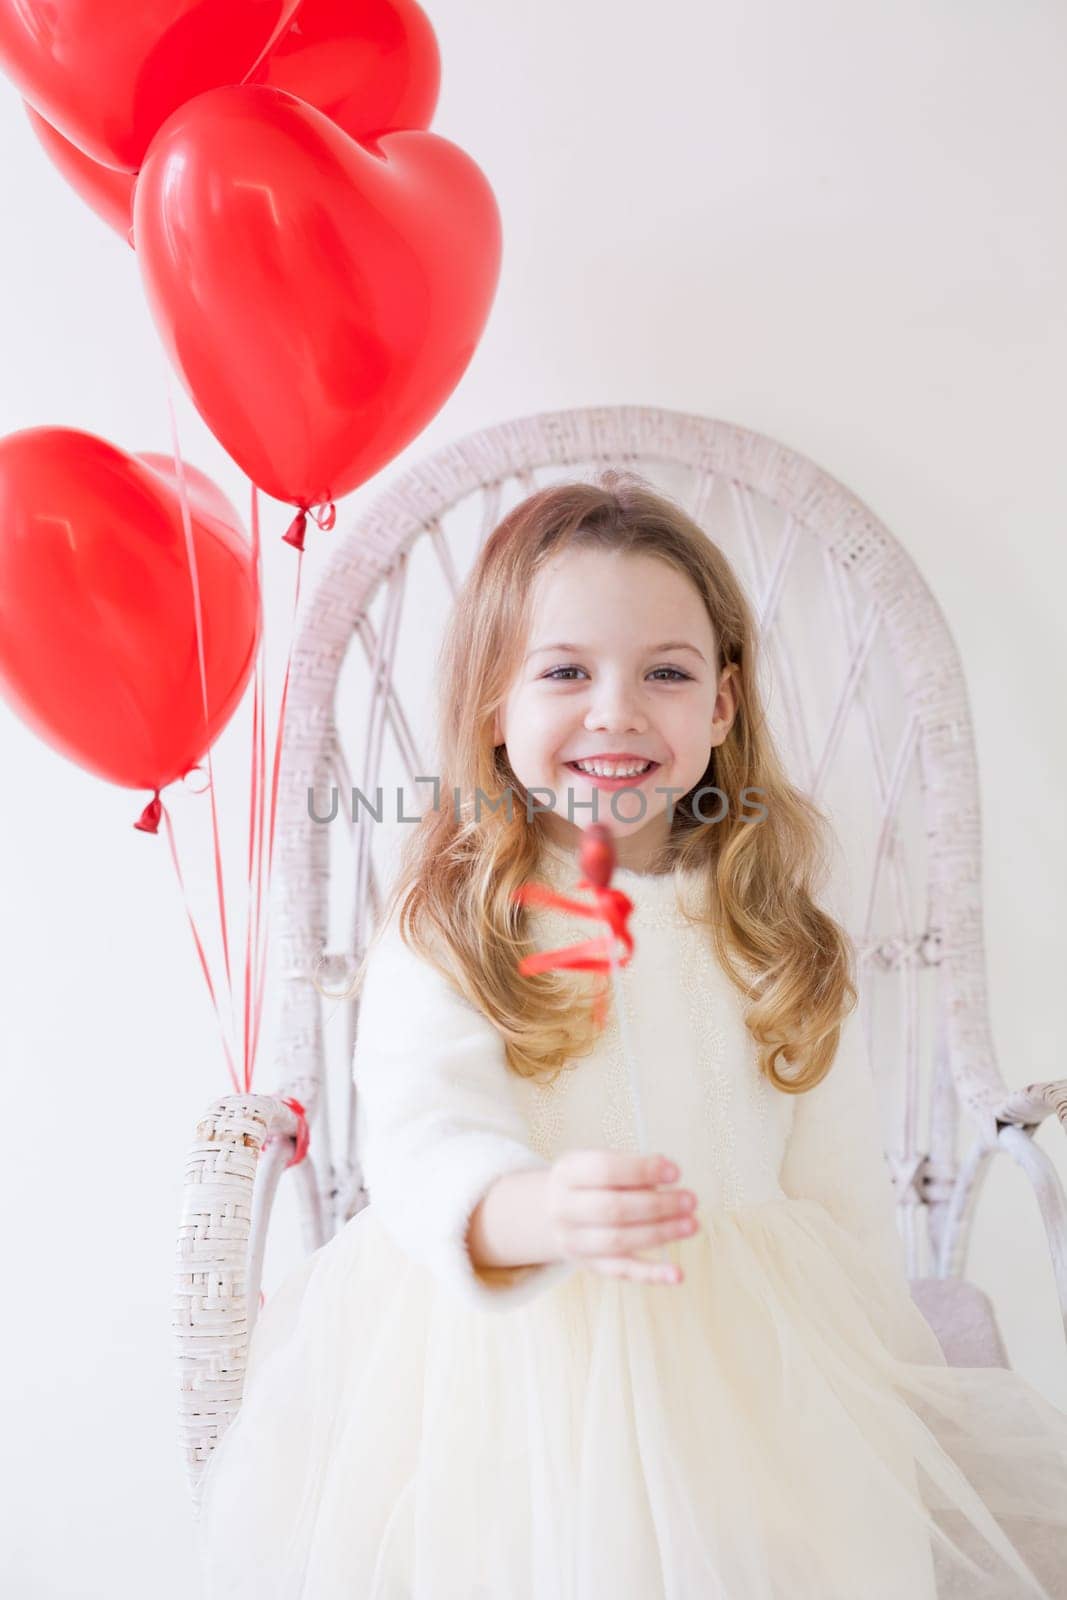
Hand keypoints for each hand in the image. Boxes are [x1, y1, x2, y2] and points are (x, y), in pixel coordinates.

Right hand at [544, 1149, 698, 1284]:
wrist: (550, 1212)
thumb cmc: (586, 1182)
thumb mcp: (596, 1161)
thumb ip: (629, 1167)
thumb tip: (667, 1173)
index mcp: (567, 1173)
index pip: (604, 1170)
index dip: (642, 1171)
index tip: (675, 1172)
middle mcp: (565, 1209)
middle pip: (613, 1209)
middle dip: (658, 1205)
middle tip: (690, 1200)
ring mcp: (575, 1241)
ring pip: (620, 1241)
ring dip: (661, 1234)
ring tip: (690, 1224)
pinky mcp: (590, 1265)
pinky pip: (623, 1272)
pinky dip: (652, 1274)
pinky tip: (677, 1273)